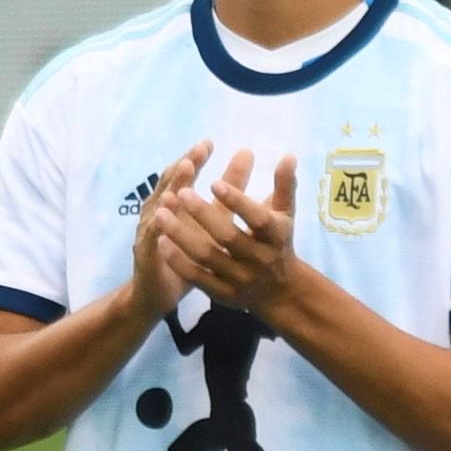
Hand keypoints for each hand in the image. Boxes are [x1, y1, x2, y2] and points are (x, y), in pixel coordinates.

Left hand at [147, 148, 303, 315]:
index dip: (237, 201)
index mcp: (275, 236)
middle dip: (203, 214)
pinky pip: (197, 277)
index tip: (214, 182)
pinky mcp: (223, 294)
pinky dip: (178, 260)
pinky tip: (161, 241)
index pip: (257, 218)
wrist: (281, 291)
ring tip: (162, 213)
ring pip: (207, 257)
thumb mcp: (285, 215)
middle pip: (228, 237)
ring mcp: (240, 279)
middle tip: (182, 192)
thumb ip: (284, 185)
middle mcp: (259, 259)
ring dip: (182, 235)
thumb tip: (289, 156)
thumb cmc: (279, 243)